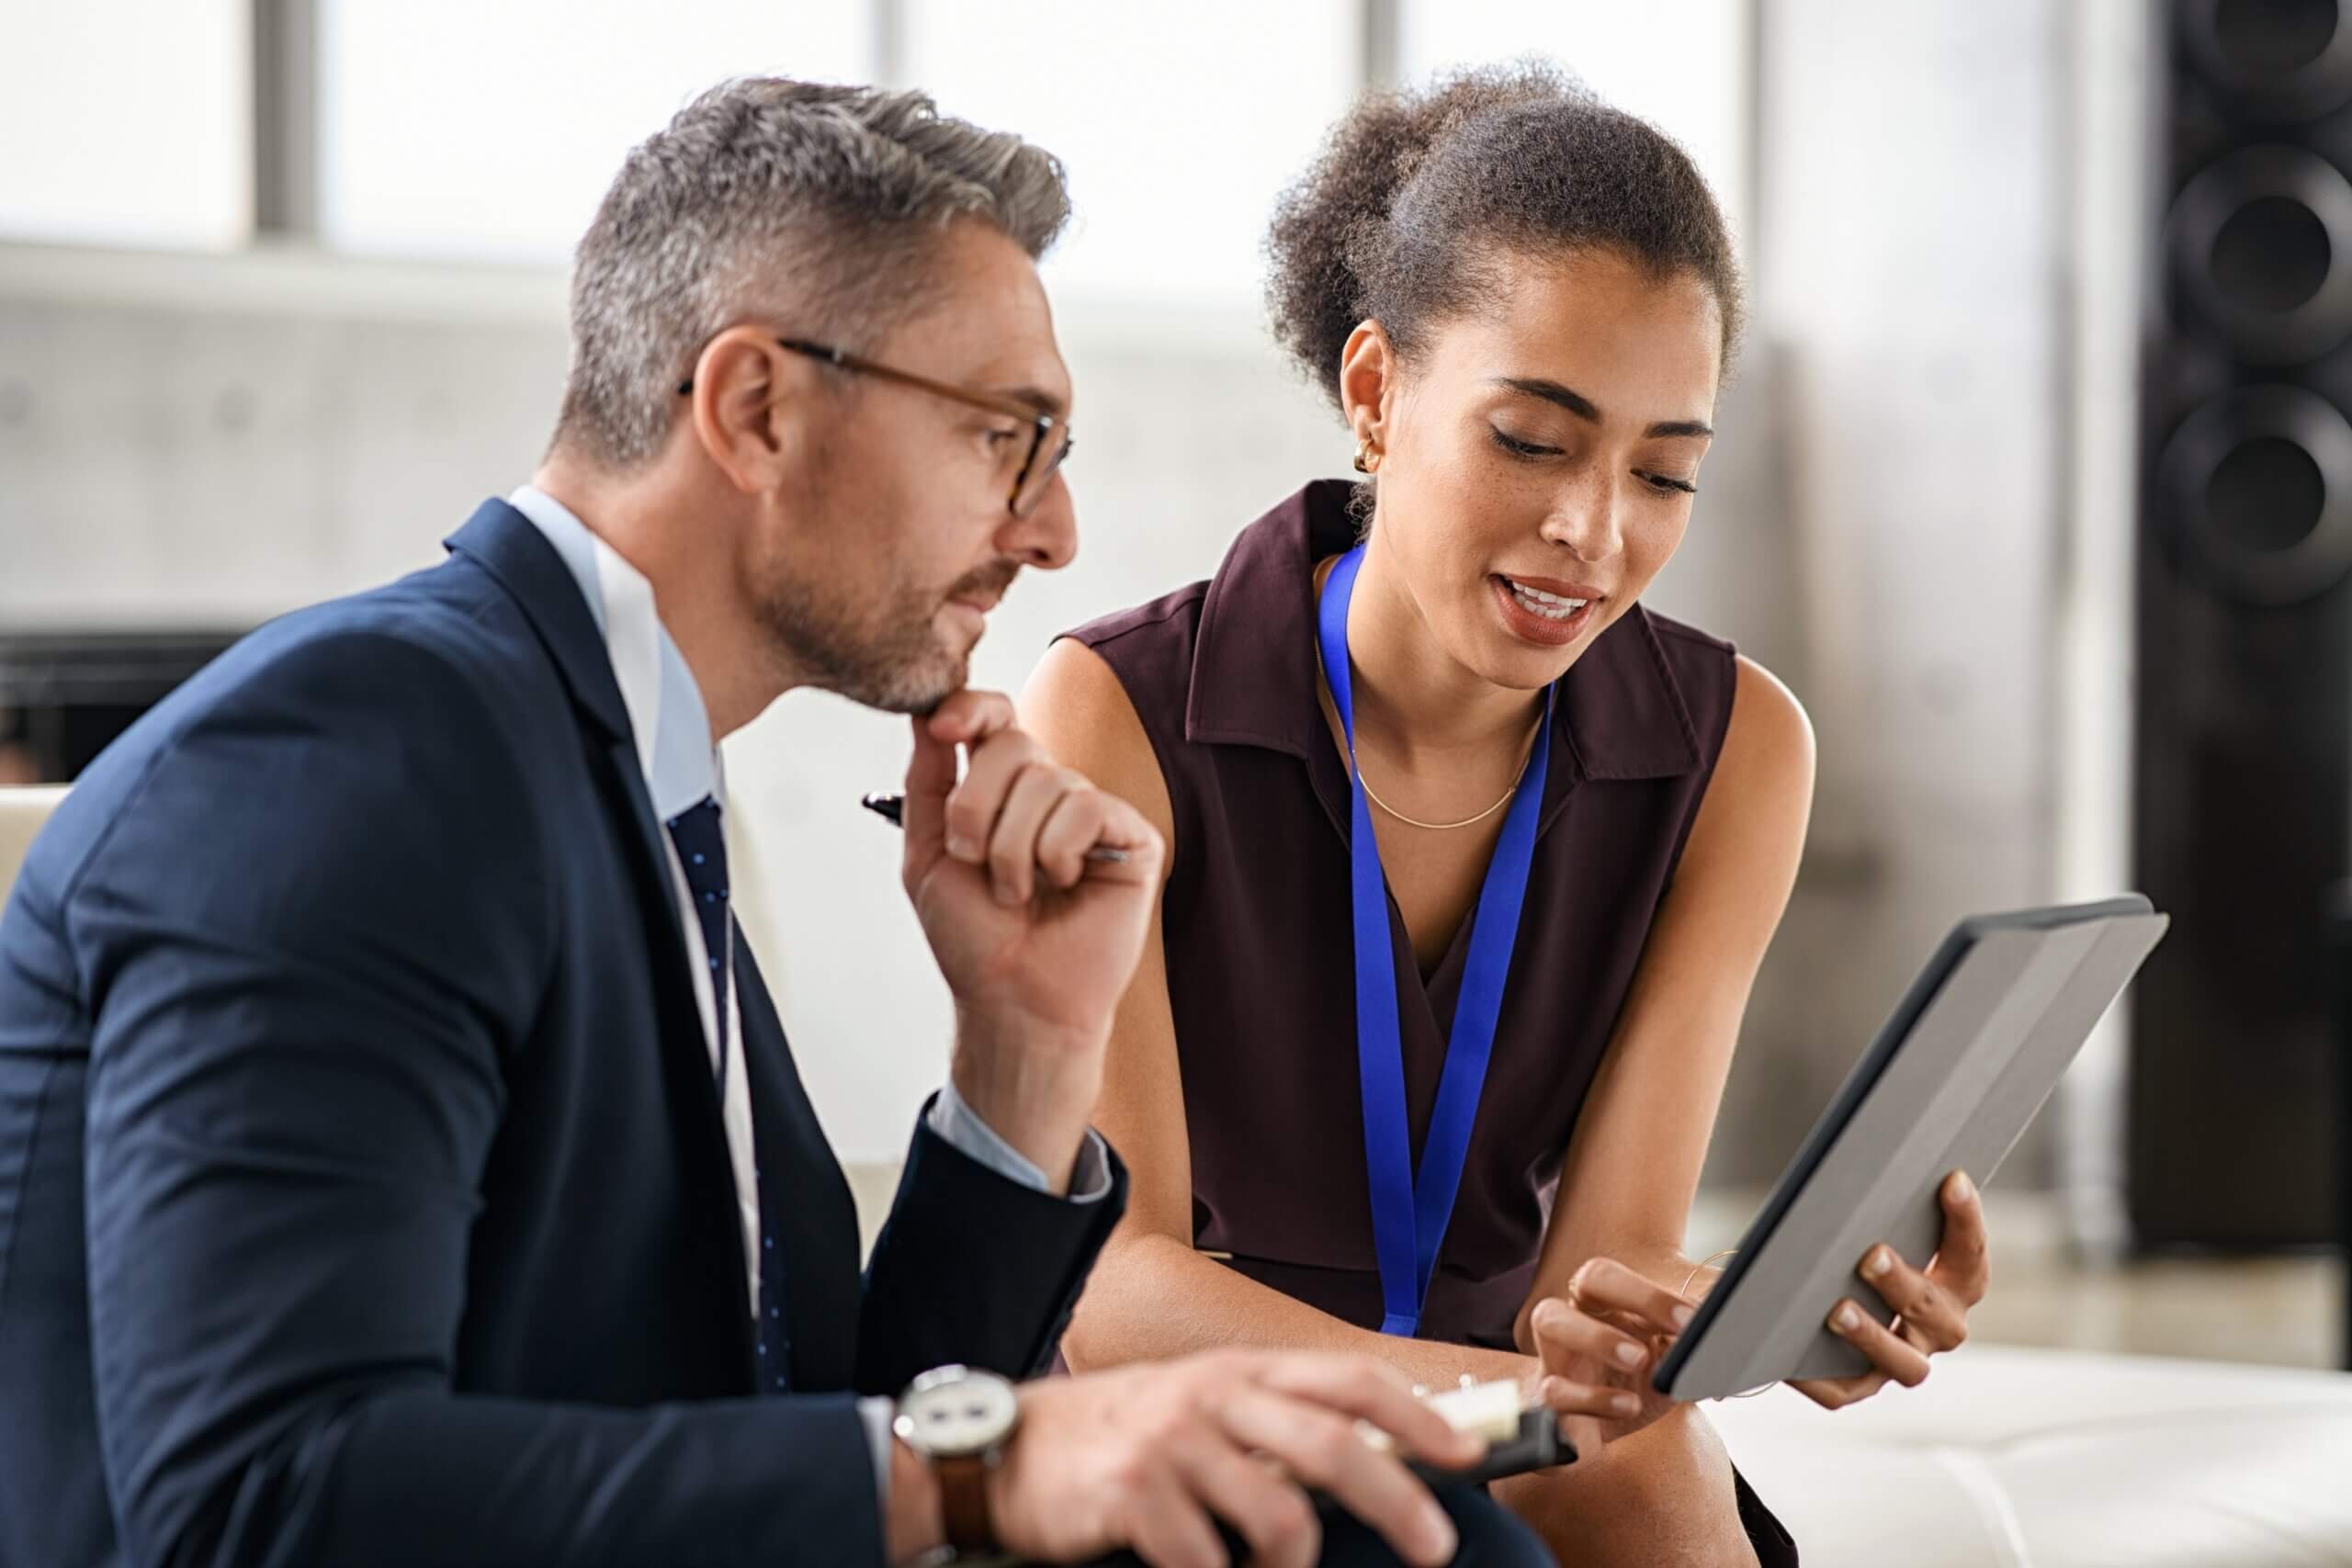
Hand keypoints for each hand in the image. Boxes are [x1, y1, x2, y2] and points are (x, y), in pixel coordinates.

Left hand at [899, 692, 1165, 1175]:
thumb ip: (926, 783)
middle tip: (977, 864)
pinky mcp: (1131, 835)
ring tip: (1019, 893)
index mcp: (1002, 789)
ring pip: (1046, 781)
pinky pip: (1085, 808)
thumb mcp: (927, 855)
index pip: (994, 717)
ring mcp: (1092, 811)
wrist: (1013, 998)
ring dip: (1014, 849)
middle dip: (977, 808)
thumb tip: (924, 714)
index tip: (942, 726)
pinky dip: (1058, 853)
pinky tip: (1064, 886)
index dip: (970, 708)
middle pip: (1011, 743)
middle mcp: (1049, 791)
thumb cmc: (975, 938)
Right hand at [986, 1350, 1482, 1567]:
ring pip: (1279, 1514)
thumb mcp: (1199, 1410)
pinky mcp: (1133, 1492)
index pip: (1348, 1380)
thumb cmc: (1117, 1437)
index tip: (1468, 1454)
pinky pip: (1205, 1560)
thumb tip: (1368, 1464)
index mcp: (1239, 1372)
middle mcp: (1212, 1395)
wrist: (1008, 1451)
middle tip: (1434, 1546)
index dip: (1416, 1415)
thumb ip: (1269, 1427)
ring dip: (1292, 1561)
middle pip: (1334, 1446)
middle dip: (1398, 1501)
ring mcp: (1172, 1442)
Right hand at [1520, 1257, 1700, 1460]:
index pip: (1617, 1275)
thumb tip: (1731, 1325)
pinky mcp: (1549, 1400)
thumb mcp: (1672, 1362)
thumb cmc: (1638, 1384)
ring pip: (1550, 1321)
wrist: (1604, 1434)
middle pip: (1585, 1279)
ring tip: (1641, 1361)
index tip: (1693, 1320)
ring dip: (1598, 1336)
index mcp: (1607, 1302)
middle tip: (1669, 1332)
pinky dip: (1593, 1399)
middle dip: (1630, 1294)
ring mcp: (1556, 1355)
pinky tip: (1627, 1405)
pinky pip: (1555, 1391)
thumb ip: (1695, 1340)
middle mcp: (1577, 1317)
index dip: (1651, 1294)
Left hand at [1795, 1169, 1990, 1409]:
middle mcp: (1936, 1328)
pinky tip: (1790, 1359)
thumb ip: (1873, 1205)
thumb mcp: (1863, 1224)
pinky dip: (1817, 1377)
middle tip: (1872, 1255)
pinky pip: (1841, 1390)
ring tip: (1838, 1310)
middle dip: (1904, 1284)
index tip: (1951, 1179)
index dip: (1966, 1221)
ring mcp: (1898, 1361)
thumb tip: (1857, 1171)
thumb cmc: (1846, 1244)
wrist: (1800, 1292)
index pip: (1970, 1258)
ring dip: (1874, 1336)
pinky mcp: (1854, 1385)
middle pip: (1935, 1312)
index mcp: (1952, 1285)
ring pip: (1904, 1363)